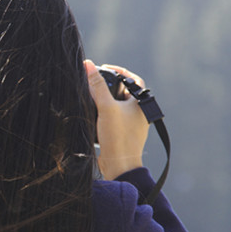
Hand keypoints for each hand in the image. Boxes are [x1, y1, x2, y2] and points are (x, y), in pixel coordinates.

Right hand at [84, 59, 149, 179]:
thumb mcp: (106, 107)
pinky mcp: (123, 134)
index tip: (104, 69)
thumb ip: (97, 86)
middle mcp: (140, 113)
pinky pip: (115, 118)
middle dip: (110, 86)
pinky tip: (94, 115)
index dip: (119, 71)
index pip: (133, 79)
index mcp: (141, 104)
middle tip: (95, 83)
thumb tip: (89, 65)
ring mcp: (132, 125)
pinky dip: (105, 114)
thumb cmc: (118, 137)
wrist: (119, 166)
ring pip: (118, 106)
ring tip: (92, 97)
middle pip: (124, 92)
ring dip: (106, 101)